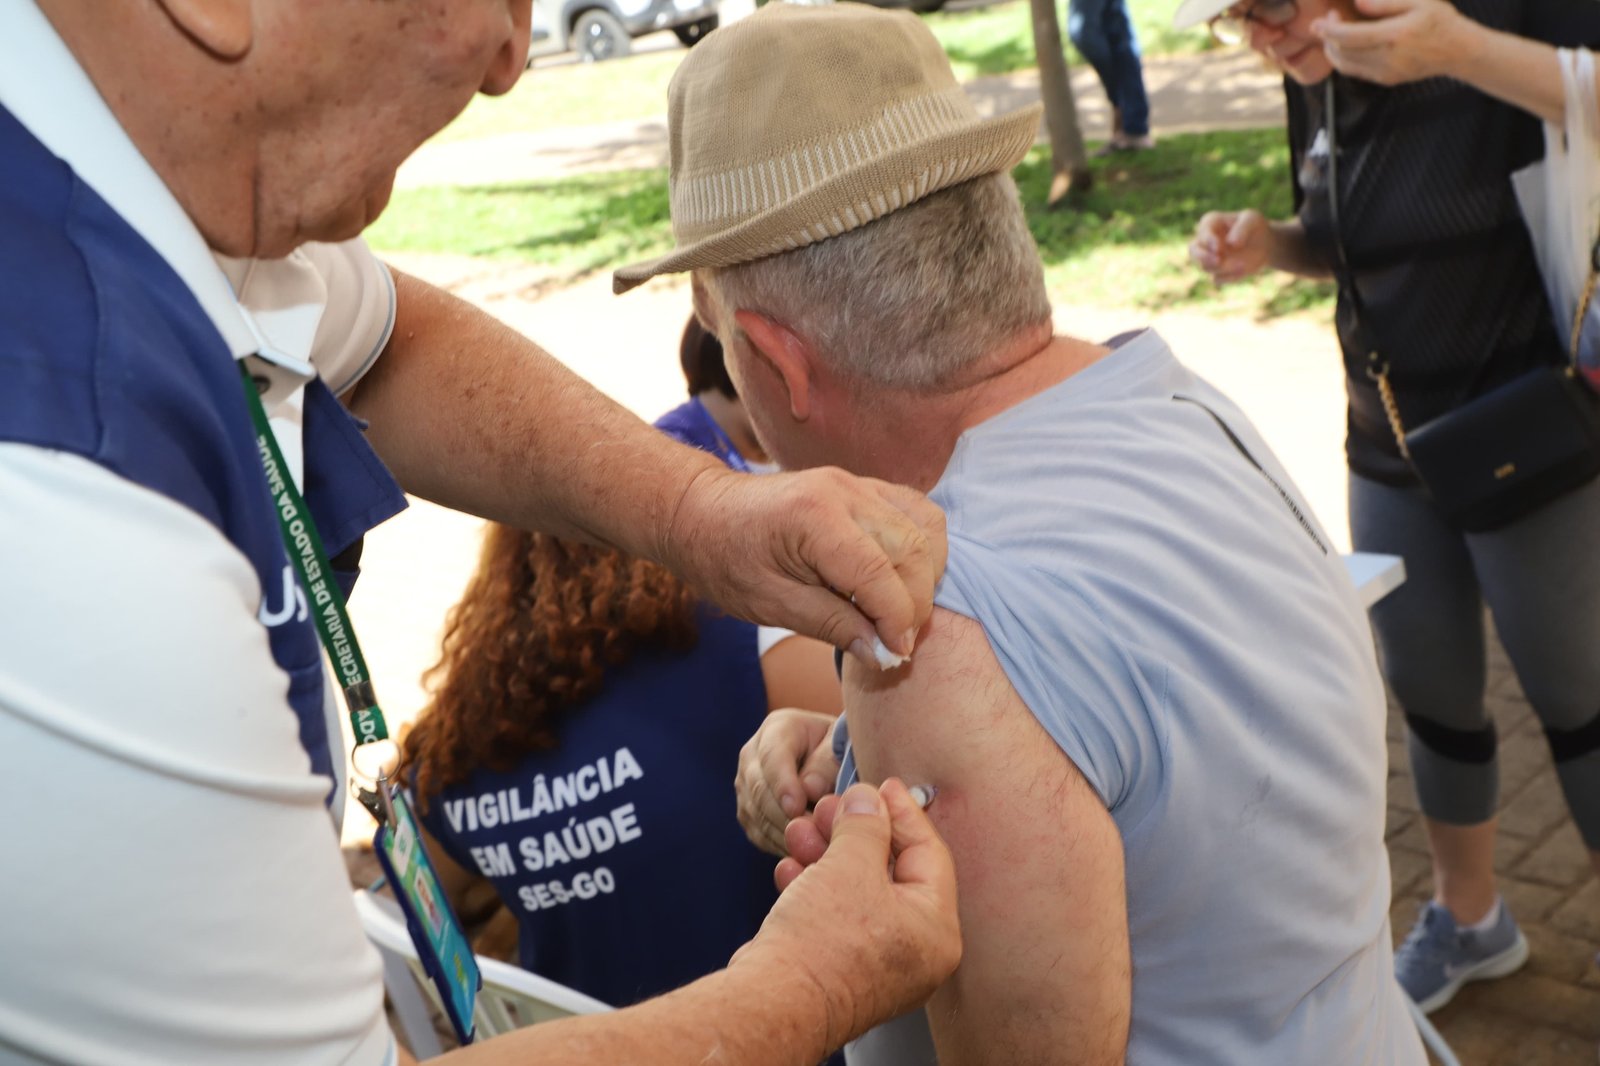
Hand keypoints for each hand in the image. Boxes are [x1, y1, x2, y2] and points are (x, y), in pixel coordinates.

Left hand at [665, 466, 945, 670]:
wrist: (702, 512)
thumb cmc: (724, 559)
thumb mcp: (770, 604)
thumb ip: (832, 625)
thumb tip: (885, 654)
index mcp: (813, 517)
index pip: (879, 572)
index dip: (897, 619)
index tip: (897, 654)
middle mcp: (845, 491)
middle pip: (913, 549)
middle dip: (916, 603)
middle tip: (897, 643)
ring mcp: (858, 483)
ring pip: (925, 528)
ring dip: (925, 576)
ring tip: (898, 613)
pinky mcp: (864, 486)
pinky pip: (915, 512)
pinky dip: (922, 548)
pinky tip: (901, 580)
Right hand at [732, 780, 960, 1049]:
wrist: (774, 1002)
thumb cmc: (823, 941)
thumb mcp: (851, 864)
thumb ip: (866, 824)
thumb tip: (868, 800)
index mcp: (937, 929)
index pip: (929, 853)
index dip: (902, 812)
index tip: (880, 785)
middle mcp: (916, 952)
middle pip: (891, 872)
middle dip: (854, 833)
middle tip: (830, 807)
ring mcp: (880, 966)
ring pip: (859, 892)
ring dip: (827, 855)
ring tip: (799, 832)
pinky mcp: (844, 972)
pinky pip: (838, 918)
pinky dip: (816, 888)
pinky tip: (791, 869)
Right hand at [735, 709, 842, 855]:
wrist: (832, 762)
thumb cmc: (842, 750)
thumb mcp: (843, 746)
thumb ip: (827, 763)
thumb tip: (808, 789)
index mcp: (778, 729)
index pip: (772, 756)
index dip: (782, 784)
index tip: (797, 808)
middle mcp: (753, 755)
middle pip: (759, 790)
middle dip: (784, 816)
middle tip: (813, 836)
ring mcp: (746, 785)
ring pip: (756, 815)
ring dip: (784, 834)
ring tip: (814, 847)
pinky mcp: (748, 812)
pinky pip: (758, 834)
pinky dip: (780, 845)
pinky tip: (805, 853)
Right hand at [1189, 210, 1271, 284]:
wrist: (1264, 245)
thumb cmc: (1255, 227)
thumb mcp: (1252, 220)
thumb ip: (1242, 228)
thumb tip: (1231, 244)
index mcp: (1210, 223)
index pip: (1203, 232)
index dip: (1208, 241)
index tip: (1218, 248)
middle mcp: (1204, 241)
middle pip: (1193, 251)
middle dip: (1203, 258)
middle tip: (1218, 262)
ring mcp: (1209, 258)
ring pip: (1206, 267)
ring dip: (1225, 268)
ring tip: (1244, 264)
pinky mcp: (1216, 272)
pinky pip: (1217, 279)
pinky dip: (1230, 277)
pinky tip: (1244, 270)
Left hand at [1312, 0, 1469, 85]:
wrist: (1457, 51)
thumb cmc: (1439, 21)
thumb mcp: (1418, 2)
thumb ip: (1385, 3)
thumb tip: (1357, 3)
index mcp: (1394, 36)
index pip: (1349, 37)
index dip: (1329, 30)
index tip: (1320, 20)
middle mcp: (1387, 58)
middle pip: (1342, 53)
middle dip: (1328, 38)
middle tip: (1328, 22)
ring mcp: (1385, 72)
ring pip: (1345, 66)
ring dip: (1333, 50)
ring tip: (1334, 33)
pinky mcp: (1385, 80)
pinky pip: (1355, 71)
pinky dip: (1345, 59)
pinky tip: (1348, 44)